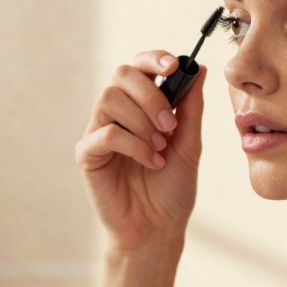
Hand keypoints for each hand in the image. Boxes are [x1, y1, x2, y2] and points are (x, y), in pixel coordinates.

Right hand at [75, 51, 206, 251]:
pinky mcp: (87, 155)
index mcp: (139, 106)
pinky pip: (105, 133)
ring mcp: (98, 132)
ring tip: (160, 148)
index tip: (172, 66)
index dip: (153, 59)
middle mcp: (116, 114)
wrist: (158, 228)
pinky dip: (134, 144)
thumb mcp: (189, 145)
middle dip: (150, 94)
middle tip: (170, 125)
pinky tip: (151, 162)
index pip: (138, 67)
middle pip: (121, 75)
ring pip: (110, 98)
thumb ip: (191, 108)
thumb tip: (199, 68)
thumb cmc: (172, 189)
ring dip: (142, 121)